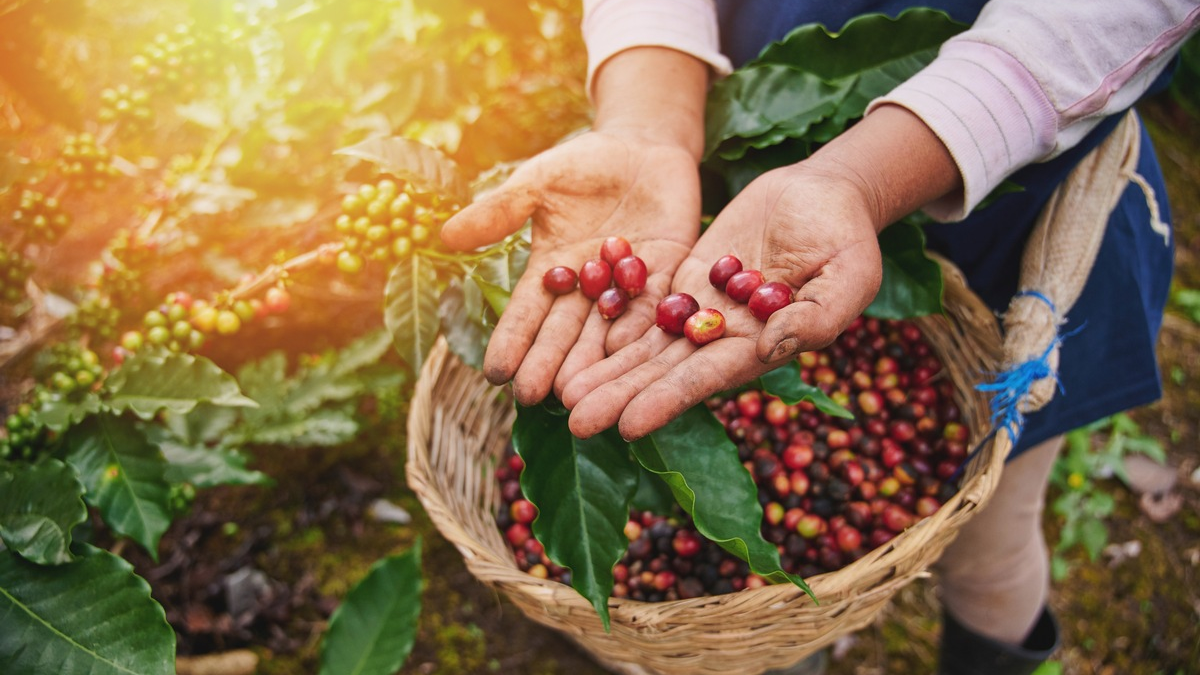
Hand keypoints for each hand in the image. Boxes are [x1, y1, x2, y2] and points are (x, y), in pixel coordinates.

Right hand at [440, 130, 700, 405]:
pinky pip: (654, 305)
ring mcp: (628, 285)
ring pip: (607, 329)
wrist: (644, 146)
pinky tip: (627, 353)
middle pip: (565, 332)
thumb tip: (445, 236)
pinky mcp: (668, 274)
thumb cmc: (584, 164)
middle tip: (533, 397)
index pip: (527, 312)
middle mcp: (588, 288)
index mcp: (552, 270)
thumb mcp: (537, 183)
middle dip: (548, 363)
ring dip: (592, 361)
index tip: (494, 373)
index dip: (511, 342)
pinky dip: (641, 327)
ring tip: (577, 392)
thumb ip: (499, 211)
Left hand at [561, 164, 883, 439]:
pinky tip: (577, 340)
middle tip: (574, 419)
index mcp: (761, 347)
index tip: (627, 425)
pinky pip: (645, 303)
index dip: (666, 401)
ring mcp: (702, 309)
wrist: (825, 193)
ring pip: (646, 344)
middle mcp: (724, 338)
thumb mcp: (849, 277)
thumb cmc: (848, 238)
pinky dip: (613, 322)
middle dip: (620, 395)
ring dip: (606, 368)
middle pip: (663, 371)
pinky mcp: (687, 279)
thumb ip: (816, 318)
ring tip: (563, 393)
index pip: (705, 379)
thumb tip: (770, 348)